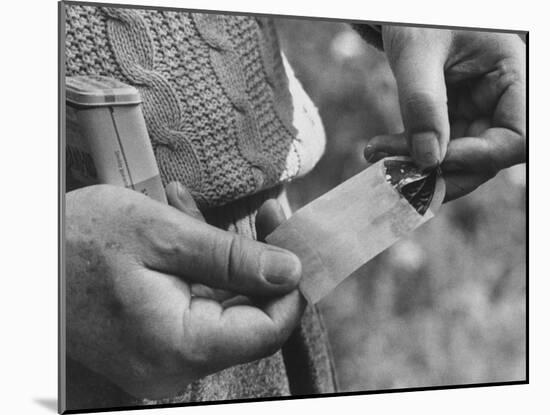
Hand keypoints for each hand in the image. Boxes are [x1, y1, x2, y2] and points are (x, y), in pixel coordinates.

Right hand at [66, 184, 303, 398]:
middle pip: (249, 316)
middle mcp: (175, 364)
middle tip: (265, 214)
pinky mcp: (153, 342)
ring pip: (222, 306)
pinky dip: (198, 268)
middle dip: (258, 261)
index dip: (290, 286)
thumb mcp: (162, 236)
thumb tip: (290, 272)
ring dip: (222, 257)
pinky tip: (181, 228)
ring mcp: (163, 355)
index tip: (292, 241)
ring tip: (195, 211)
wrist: (22, 260)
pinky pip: (194, 306)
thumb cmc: (77, 242)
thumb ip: (233, 259)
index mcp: (181, 345)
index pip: (269, 328)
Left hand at [364, 27, 525, 200]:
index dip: (480, 157)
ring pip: (459, 160)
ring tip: (379, 156)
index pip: (517, 137)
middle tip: (398, 172)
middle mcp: (498, 99)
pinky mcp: (450, 119)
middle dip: (442, 169)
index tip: (434, 160)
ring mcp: (475, 112)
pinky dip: (409, 154)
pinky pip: (436, 149)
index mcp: (511, 75)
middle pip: (487, 157)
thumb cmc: (416, 18)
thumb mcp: (417, 52)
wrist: (401, 14)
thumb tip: (428, 159)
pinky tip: (379, 149)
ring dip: (419, 166)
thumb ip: (422, 103)